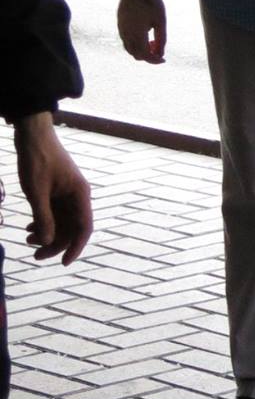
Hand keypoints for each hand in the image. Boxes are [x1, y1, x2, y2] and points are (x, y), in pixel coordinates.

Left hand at [15, 114, 92, 264]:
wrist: (33, 135)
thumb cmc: (37, 160)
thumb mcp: (36, 191)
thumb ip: (43, 218)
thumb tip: (48, 242)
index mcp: (80, 195)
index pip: (84, 228)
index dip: (75, 247)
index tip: (64, 262)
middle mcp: (77, 196)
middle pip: (71, 228)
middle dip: (55, 244)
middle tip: (35, 256)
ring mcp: (67, 194)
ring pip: (61, 222)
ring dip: (47, 234)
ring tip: (27, 240)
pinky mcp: (57, 191)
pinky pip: (54, 213)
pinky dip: (43, 222)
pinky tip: (28, 227)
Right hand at [117, 0, 166, 62]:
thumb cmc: (151, 2)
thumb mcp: (161, 21)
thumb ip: (161, 39)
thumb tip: (161, 54)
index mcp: (137, 34)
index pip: (144, 55)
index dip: (154, 60)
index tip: (163, 60)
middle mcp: (126, 34)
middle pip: (135, 54)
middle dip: (148, 56)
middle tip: (159, 49)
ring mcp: (120, 28)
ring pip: (129, 48)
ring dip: (141, 50)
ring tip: (152, 40)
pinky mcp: (119, 23)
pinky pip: (125, 40)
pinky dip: (135, 43)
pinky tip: (144, 34)